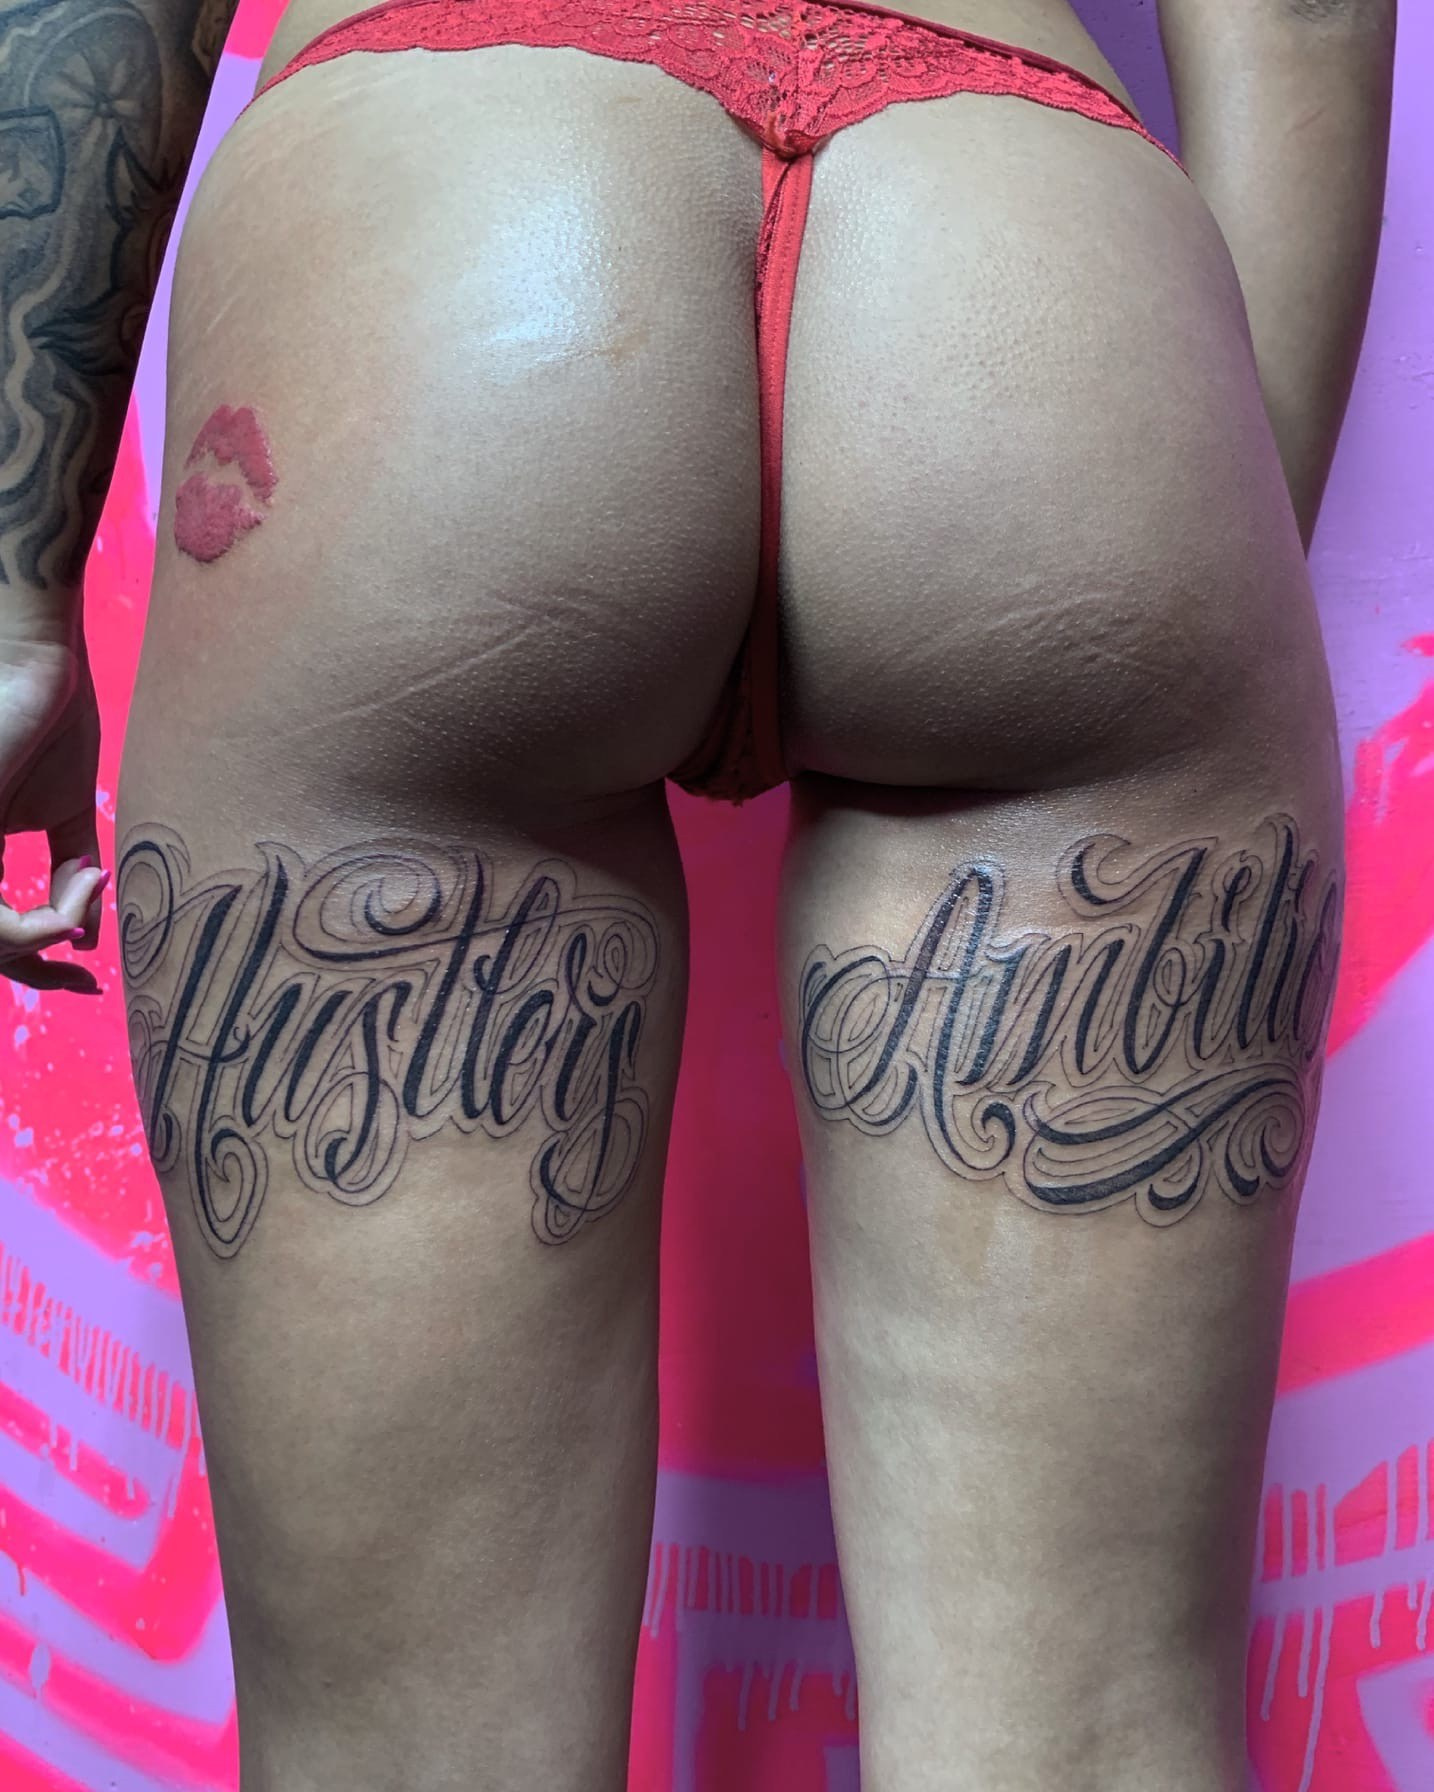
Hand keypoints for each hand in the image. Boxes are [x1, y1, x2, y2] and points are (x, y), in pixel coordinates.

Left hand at [0, 623, 107, 994]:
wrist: (37, 664)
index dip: (31, 965)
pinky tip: (74, 901)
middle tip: (83, 974)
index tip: (84, 977)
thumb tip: (87, 935)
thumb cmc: (52, 723)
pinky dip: (40, 923)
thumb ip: (74, 873)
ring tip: (80, 909)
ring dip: (40, 943)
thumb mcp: (68, 814)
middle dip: (35, 971)